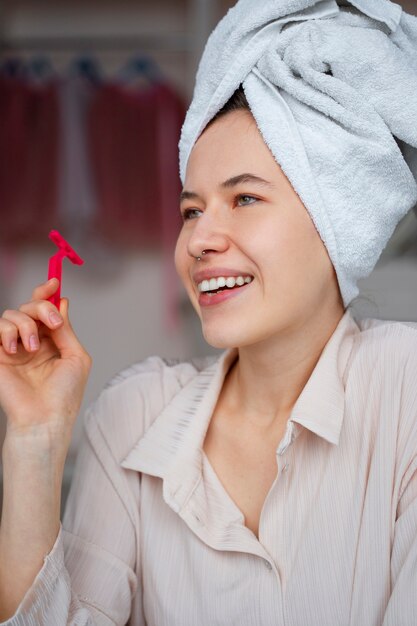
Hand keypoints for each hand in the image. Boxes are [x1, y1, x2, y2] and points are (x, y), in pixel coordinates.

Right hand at [0, 278, 90, 443]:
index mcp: (52, 341)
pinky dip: (6, 333)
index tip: (54, 281)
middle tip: (52, 323)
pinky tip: (14, 350)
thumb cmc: (64, 394)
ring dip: (25, 324)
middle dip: (41, 307)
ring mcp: (13, 348)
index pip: (45, 310)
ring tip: (31, 347)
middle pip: (29, 306)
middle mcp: (32, 342)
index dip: (47, 293)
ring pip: (12, 314)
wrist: (44, 418)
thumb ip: (66, 328)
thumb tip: (61, 301)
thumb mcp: (75, 356)